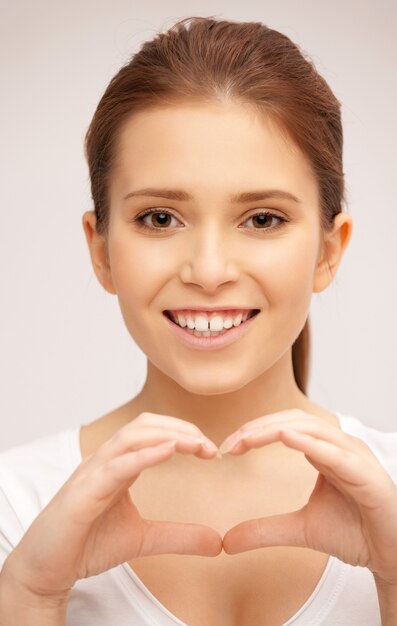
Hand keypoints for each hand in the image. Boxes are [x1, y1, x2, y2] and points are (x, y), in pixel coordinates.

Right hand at [5, 413, 221, 596]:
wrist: (47, 568)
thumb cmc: (88, 543)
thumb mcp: (143, 539)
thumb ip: (178, 536)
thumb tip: (216, 542)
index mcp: (118, 463)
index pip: (152, 431)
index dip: (183, 432)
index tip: (212, 449)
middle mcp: (104, 460)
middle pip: (143, 425)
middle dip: (180, 429)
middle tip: (210, 446)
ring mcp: (92, 473)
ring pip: (130, 437)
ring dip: (167, 436)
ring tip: (197, 445)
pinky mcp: (83, 493)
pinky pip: (115, 466)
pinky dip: (143, 455)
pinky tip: (167, 452)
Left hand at [220, 409, 396, 585]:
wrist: (390, 557)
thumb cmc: (354, 533)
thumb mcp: (300, 529)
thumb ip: (265, 529)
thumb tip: (226, 541)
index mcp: (324, 450)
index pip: (285, 426)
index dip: (255, 431)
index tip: (227, 448)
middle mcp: (340, 446)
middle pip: (295, 420)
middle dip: (260, 428)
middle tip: (230, 443)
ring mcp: (355, 457)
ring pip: (314, 428)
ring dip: (277, 430)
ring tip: (249, 438)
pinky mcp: (367, 475)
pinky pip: (337, 453)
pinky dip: (311, 443)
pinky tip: (287, 439)